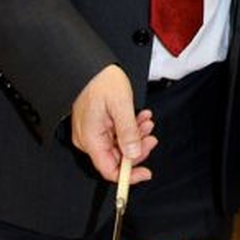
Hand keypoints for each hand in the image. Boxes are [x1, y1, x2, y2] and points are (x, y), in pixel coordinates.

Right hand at [71, 64, 156, 183]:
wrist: (91, 64)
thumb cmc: (101, 80)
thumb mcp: (120, 106)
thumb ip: (128, 132)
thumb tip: (134, 154)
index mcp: (91, 139)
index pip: (108, 170)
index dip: (128, 175)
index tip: (146, 172)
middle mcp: (89, 139)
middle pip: (116, 158)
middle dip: (137, 148)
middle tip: (150, 136)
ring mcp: (93, 132)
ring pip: (119, 145)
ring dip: (136, 135)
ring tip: (146, 121)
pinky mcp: (98, 125)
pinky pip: (116, 134)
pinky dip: (130, 128)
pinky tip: (139, 117)